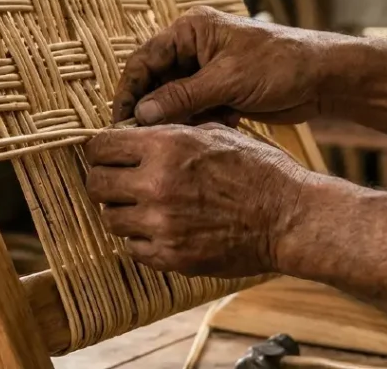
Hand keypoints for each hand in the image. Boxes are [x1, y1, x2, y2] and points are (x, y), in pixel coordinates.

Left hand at [85, 123, 309, 277]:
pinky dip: (140, 239)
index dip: (100, 150)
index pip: (100, 146)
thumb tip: (132, 130)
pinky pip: (132, 247)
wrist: (289, 218)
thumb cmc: (256, 170)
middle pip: (96, 184)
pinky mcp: (171, 256)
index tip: (107, 155)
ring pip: (109, 219)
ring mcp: (161, 224)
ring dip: (121, 211)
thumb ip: (167, 132)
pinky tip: (159, 228)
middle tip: (118, 182)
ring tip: (142, 206)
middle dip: (103, 181)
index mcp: (165, 145)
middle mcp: (156, 184)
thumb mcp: (212, 132)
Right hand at [114, 6, 348, 125]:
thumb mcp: (228, 80)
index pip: (144, 60)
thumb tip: (141, 115)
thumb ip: (183, 97)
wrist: (326, 78)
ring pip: (172, 98)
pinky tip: (195, 138)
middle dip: (148, 109)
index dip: (129, 91)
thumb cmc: (281, 66)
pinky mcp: (218, 90)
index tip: (120, 121)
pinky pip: (192, 109)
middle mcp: (193, 46)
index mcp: (191, 30)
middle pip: (154, 80)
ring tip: (165, 143)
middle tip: (138, 139)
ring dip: (170, 120)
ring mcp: (206, 69)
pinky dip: (191, 124)